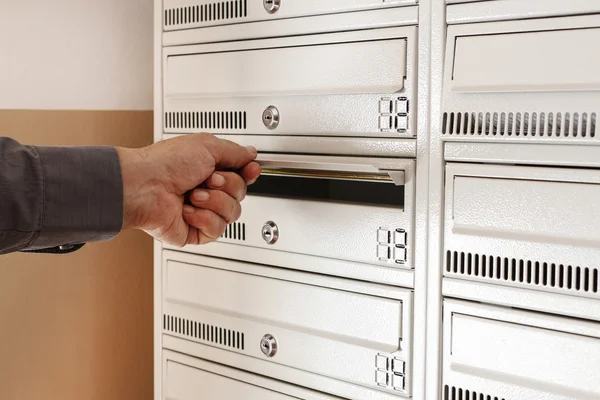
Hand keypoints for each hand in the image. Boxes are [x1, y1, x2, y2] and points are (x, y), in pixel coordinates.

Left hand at [116, 134, 260, 245]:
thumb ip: (235, 151)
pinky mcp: (195, 231)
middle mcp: (207, 190)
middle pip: (240, 194)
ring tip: (193, 195)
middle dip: (227, 186)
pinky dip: (203, 218)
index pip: (241, 175)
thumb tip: (250, 154)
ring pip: (232, 213)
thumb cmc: (165, 163)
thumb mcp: (207, 146)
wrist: (144, 186)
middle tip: (208, 179)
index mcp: (210, 168)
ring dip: (214, 202)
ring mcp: (202, 211)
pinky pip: (217, 229)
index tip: (250, 169)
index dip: (249, 173)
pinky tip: (187, 210)